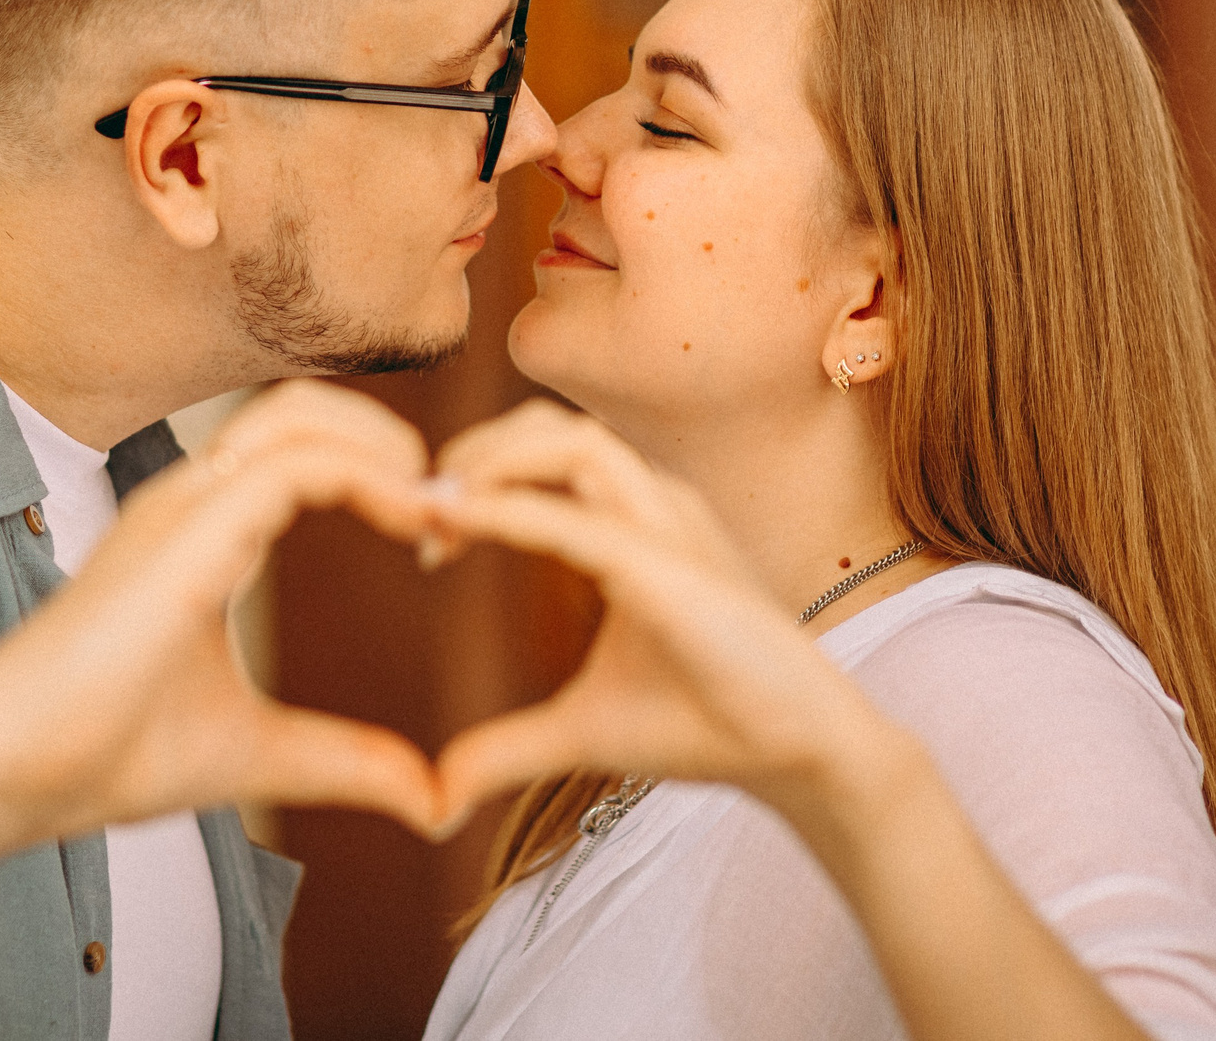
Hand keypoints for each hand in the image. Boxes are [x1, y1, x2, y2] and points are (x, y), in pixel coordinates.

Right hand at [0, 379, 446, 840]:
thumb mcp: (263, 755)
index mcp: (204, 531)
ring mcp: (184, 504)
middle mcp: (193, 500)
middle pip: (306, 408)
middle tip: (451, 510)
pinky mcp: (188, 526)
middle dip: (390, 439)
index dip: (382, 474)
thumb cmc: (112, 755)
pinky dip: (369, 476)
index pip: (303, 451)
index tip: (438, 538)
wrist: (21, 771)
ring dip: (385, 445)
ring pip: (302, 415)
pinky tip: (415, 520)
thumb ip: (348, 762)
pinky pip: (299, 465)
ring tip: (437, 506)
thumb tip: (432, 803)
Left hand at [426, 400, 896, 833]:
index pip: (545, 457)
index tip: (426, 536)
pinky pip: (581, 514)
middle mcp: (655, 504)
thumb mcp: (581, 731)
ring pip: (571, 442)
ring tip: (437, 509)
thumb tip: (441, 791)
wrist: (799, 752)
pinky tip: (460, 524)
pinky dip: (512, 509)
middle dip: (474, 451)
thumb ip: (508, 747)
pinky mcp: (672, 566)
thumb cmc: (705, 724)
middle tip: (416, 510)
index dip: (476, 476)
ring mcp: (671, 525)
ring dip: (491, 462)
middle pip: (550, 426)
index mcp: (637, 522)